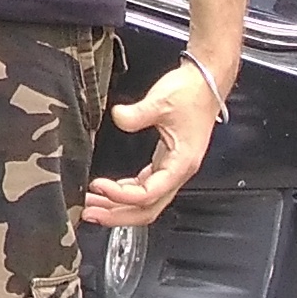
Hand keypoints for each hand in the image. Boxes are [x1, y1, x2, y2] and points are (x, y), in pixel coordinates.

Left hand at [82, 57, 226, 229]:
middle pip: (147, 209)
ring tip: (93, 204)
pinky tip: (109, 189)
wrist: (206, 83)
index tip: (98, 185)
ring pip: (145, 202)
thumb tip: (117, 117)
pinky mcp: (166, 162)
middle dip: (116, 215)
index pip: (148, 194)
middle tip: (90, 212)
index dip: (120, 195)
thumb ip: (136, 114)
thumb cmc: (192, 93)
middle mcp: (178, 172)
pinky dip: (126, 193)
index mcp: (181, 164)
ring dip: (118, 206)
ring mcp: (172, 169)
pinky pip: (145, 187)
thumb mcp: (161, 101)